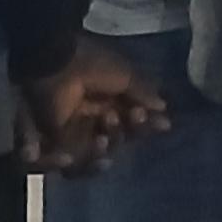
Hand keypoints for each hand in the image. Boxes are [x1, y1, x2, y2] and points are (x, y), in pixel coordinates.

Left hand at [23, 44, 168, 174]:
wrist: (59, 63)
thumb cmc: (91, 63)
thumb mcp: (124, 74)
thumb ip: (142, 93)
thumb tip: (162, 107)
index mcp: (107, 96)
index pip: (132, 119)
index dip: (147, 124)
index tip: (162, 124)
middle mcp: (93, 113)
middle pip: (120, 137)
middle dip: (132, 130)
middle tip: (134, 114)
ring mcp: (76, 127)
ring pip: (102, 150)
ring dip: (114, 139)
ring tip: (110, 121)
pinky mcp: (58, 138)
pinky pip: (78, 158)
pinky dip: (92, 155)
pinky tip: (99, 140)